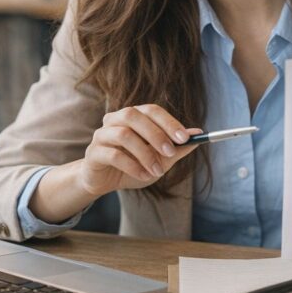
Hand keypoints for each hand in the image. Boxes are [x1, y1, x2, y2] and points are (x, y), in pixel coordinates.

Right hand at [78, 104, 201, 196]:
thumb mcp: (159, 159)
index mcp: (132, 116)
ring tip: (157, 172)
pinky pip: (113, 155)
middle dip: (156, 134)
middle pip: (134, 115)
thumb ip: (176, 147)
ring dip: (145, 154)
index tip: (185, 138)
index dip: (168, 122)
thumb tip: (198, 134)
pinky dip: (132, 166)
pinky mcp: (93, 152)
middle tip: (171, 152)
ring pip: (123, 134)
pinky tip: (143, 176)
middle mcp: (114, 119)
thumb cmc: (132, 166)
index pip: (151, 110)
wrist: (105, 182)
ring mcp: (101, 134)